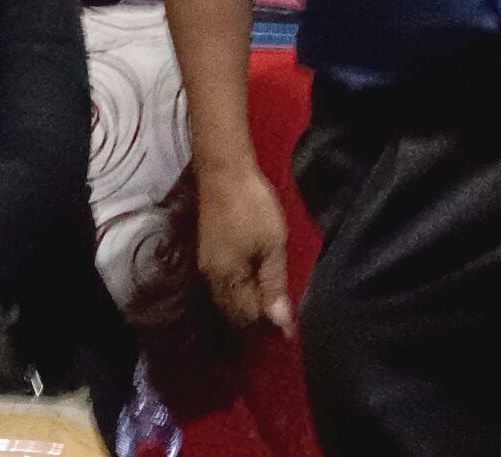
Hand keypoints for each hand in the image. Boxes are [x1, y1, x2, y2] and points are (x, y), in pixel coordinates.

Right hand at [197, 165, 295, 335]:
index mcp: (228, 279)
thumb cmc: (252, 207)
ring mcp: (207, 266)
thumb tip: (280, 324)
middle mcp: (212, 278)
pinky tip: (254, 283)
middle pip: (234, 313)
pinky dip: (240, 292)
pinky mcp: (208, 253)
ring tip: (272, 301)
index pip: (248, 317)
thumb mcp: (273, 245)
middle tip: (284, 315)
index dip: (271, 324)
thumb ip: (275, 285)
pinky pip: (223, 286)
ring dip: (248, 306)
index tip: (293, 327)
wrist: (224, 172)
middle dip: (257, 319)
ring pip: (227, 300)